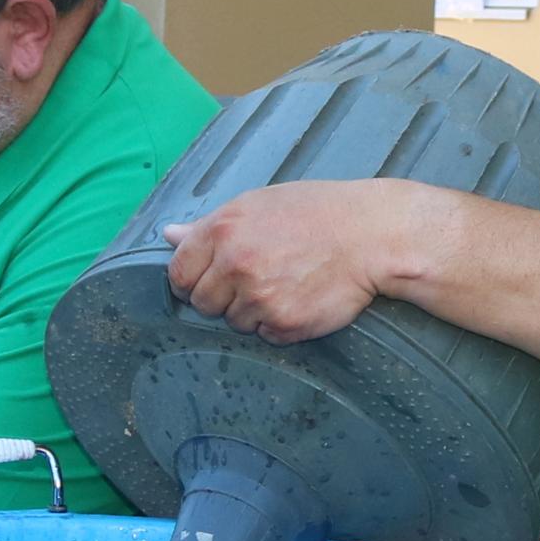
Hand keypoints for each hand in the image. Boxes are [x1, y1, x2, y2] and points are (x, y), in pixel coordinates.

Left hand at [159, 181, 419, 342]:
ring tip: (285, 284)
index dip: (193, 280)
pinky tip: (300, 298)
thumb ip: (208, 226)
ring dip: (253, 311)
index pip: (179, 274)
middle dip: (223, 297)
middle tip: (258, 278)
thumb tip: (168, 235)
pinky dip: (279, 324)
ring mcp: (258, 297)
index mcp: (222, 230)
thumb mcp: (257, 205)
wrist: (371, 235)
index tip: (212, 278)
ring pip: (234, 322)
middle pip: (202, 303)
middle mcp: (235, 264)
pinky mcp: (284, 324)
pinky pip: (265, 335)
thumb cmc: (317, 213)